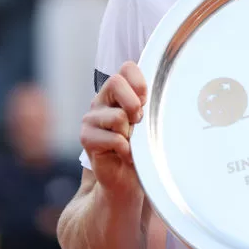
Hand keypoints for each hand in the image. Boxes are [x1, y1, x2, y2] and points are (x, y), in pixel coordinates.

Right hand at [80, 61, 147, 199]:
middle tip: (138, 122)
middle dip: (133, 104)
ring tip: (130, 143)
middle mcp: (101, 101)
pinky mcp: (86, 138)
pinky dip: (126, 150)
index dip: (139, 83)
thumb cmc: (141, 148)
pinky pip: (113, 138)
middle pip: (115, 82)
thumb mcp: (150, 121)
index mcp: (117, 92)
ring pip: (118, 115)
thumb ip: (150, 103)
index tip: (146, 102)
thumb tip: (163, 90)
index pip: (126, 69)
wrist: (127, 180)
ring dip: (131, 134)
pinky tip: (125, 155)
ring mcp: (90, 119)